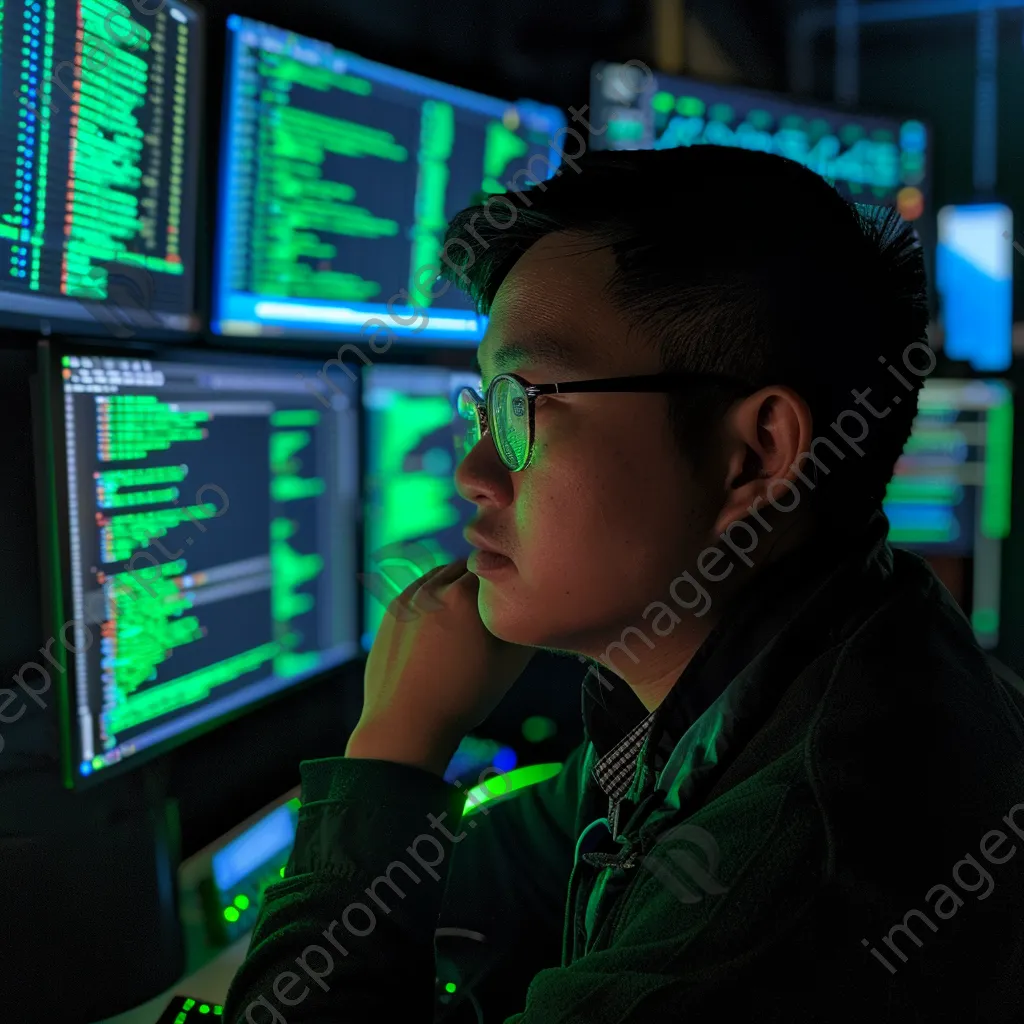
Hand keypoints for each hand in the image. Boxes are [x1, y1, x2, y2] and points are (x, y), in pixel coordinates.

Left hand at [347, 559, 534, 775]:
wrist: (406, 724)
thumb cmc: (464, 697)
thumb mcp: (510, 665)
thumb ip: (525, 628)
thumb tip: (537, 609)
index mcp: (464, 595)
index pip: (495, 567)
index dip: (508, 579)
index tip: (513, 595)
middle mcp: (433, 588)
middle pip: (466, 567)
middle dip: (481, 581)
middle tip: (492, 605)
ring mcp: (407, 597)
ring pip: (440, 576)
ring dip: (455, 585)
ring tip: (466, 615)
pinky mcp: (391, 611)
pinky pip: (418, 591)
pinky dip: (433, 598)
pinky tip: (441, 624)